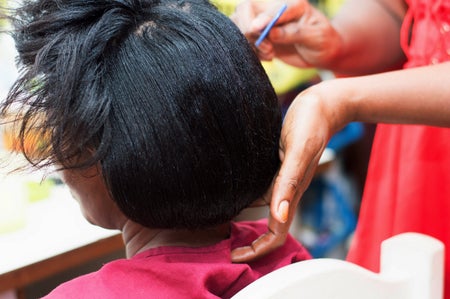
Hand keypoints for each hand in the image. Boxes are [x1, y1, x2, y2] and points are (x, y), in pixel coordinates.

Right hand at [231, 0, 341, 68]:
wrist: (322, 52)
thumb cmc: (323, 41)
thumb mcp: (316, 36)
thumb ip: (294, 33)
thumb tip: (271, 33)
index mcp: (291, 3)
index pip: (270, 7)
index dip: (262, 18)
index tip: (256, 29)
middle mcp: (274, 8)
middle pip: (245, 10)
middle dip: (248, 31)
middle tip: (267, 48)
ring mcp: (264, 22)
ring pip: (239, 25)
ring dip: (249, 43)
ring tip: (270, 53)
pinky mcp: (259, 36)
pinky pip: (243, 41)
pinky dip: (252, 52)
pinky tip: (269, 56)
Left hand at [231, 83, 346, 261]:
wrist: (321, 105)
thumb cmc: (312, 123)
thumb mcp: (300, 149)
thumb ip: (290, 181)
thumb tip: (280, 215)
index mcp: (292, 191)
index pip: (277, 232)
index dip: (257, 249)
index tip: (234, 255)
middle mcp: (285, 190)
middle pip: (267, 226)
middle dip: (246, 240)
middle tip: (219, 243)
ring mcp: (279, 178)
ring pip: (260, 208)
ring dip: (241, 218)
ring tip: (215, 219)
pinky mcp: (274, 165)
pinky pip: (257, 188)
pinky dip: (242, 195)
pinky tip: (226, 191)